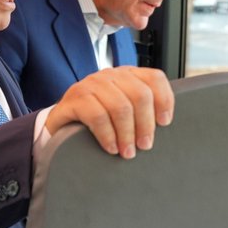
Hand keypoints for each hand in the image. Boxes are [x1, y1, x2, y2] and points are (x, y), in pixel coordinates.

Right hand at [45, 66, 173, 158]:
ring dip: (127, 134)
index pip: (154, 78)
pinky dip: (108, 135)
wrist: (61, 125)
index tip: (165, 123)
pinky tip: (111, 147)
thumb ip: (142, 111)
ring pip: (120, 106)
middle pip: (140, 94)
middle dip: (145, 124)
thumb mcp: (122, 111)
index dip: (164, 100)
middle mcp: (110, 75)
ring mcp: (90, 84)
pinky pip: (97, 116)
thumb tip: (166, 125)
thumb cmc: (97, 121)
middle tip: (145, 145)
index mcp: (127, 75)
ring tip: (128, 152)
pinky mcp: (74, 98)